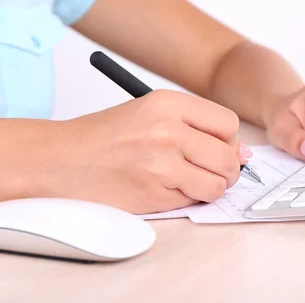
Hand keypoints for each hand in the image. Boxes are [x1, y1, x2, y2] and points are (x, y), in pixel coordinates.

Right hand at [50, 90, 249, 213]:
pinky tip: (164, 188)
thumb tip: (243, 154)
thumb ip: (195, 126)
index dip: (227, 139)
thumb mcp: (149, 113)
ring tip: (185, 181)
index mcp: (168, 102)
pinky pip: (193, 201)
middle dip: (224, 168)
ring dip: (208, 187)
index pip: (228, 123)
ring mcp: (162, 164)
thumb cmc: (104, 137)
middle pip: (228, 156)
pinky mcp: (154, 194)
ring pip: (218, 184)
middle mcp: (168, 130)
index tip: (215, 146)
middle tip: (206, 170)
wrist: (61, 160)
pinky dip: (186, 199)